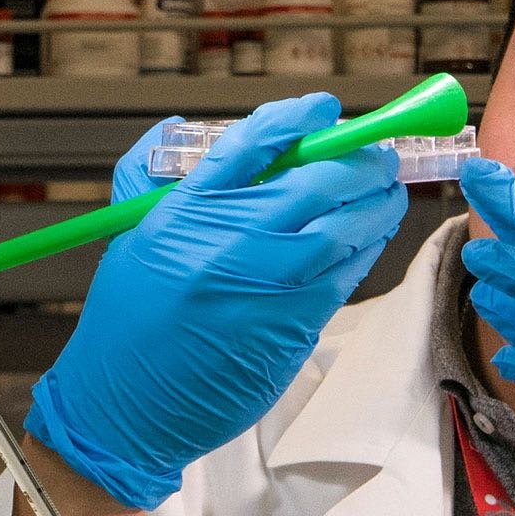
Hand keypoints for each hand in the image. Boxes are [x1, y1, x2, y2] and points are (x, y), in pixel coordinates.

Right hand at [26, 93, 407, 509]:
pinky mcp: (292, 325)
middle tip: (376, 152)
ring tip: (387, 190)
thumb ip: (160, 181)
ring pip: (344, 227)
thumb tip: (189, 130)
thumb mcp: (133, 237)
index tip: (323, 109)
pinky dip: (366, 249)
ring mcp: (267, 284)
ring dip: (377, 203)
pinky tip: (372, 236)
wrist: (127, 407)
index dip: (297, 118)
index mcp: (185, 210)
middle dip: (357, 160)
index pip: (253, 142)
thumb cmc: (128, 325)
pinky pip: (345, 275)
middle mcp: (231, 241)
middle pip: (315, 180)